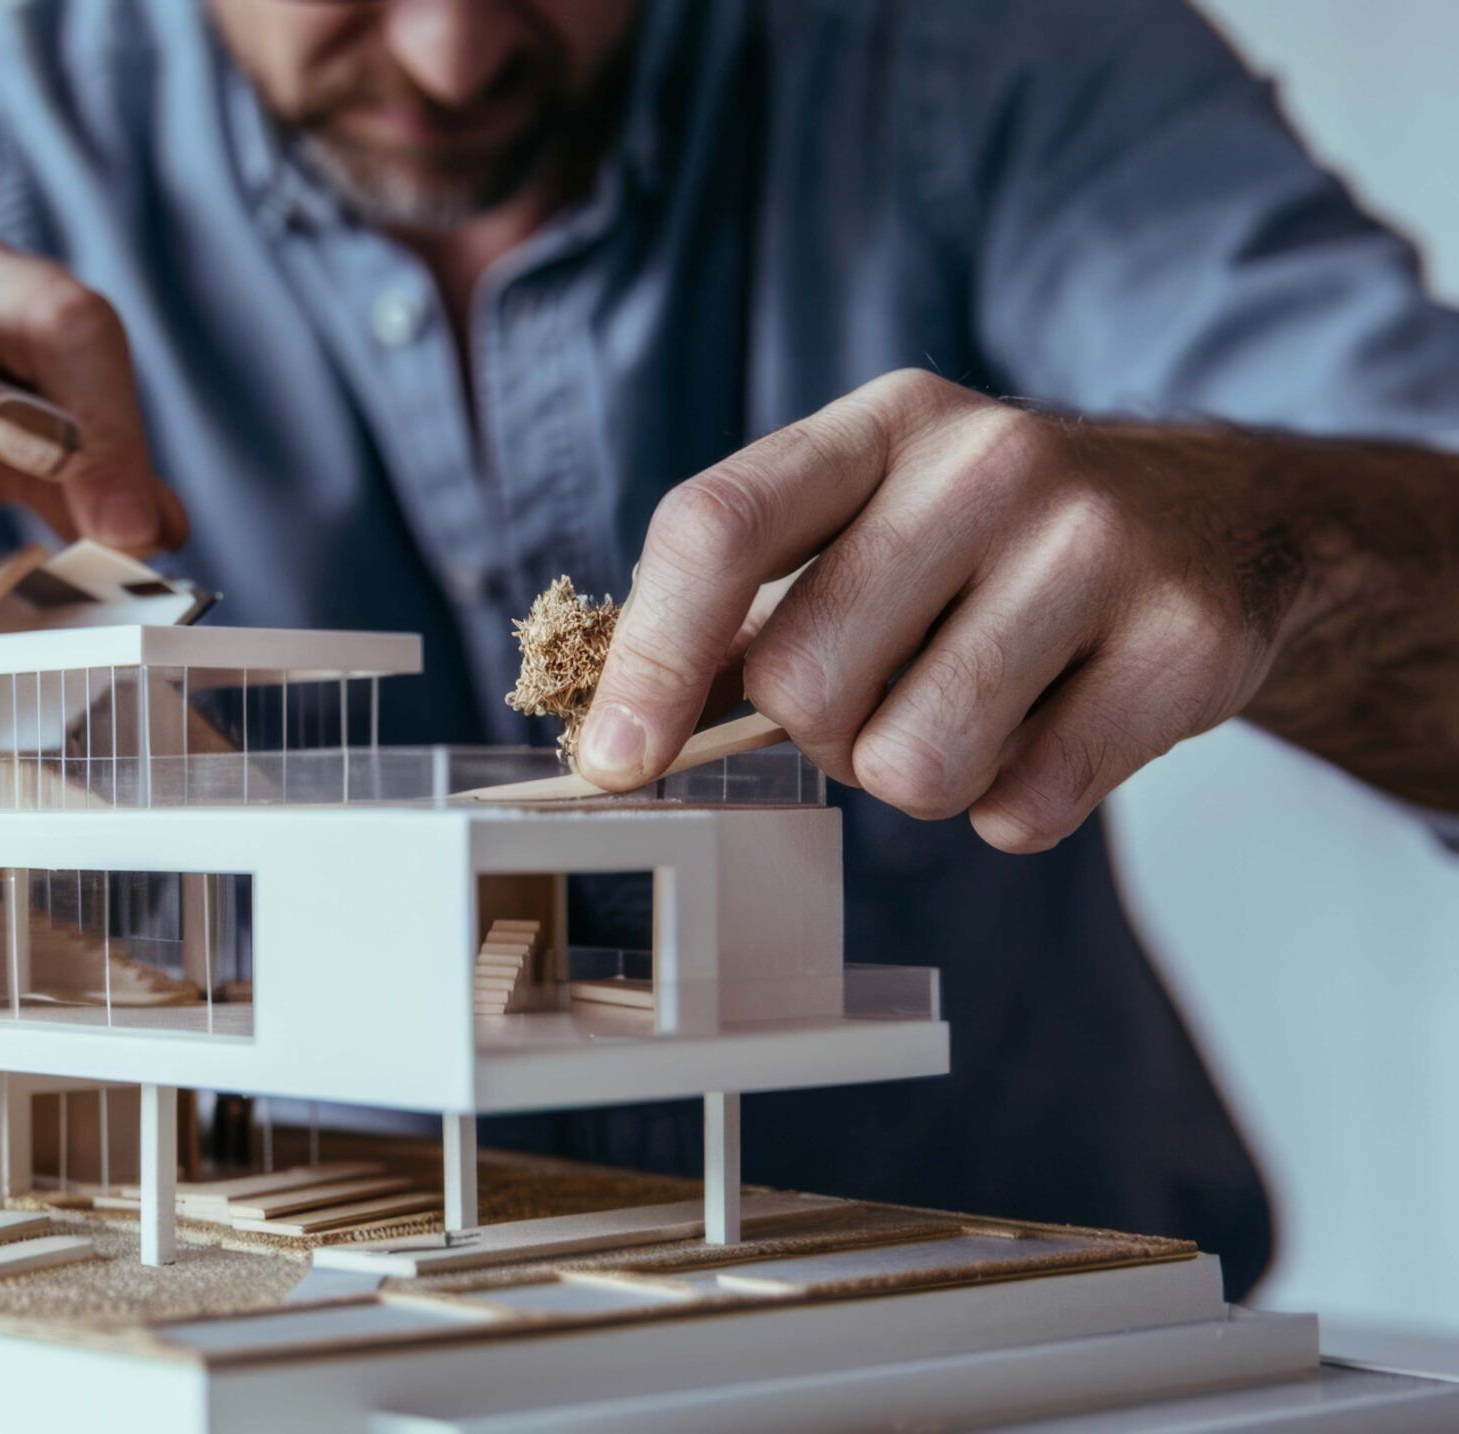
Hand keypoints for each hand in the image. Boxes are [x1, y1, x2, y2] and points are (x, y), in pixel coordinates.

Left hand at [580, 369, 1311, 851]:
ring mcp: (1097, 546)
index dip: (649, 658)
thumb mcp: (869, 519)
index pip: (717, 528)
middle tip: (885, 694)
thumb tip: (616, 735)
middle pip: (804, 681)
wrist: (1226, 518)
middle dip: (820, 732)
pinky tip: (1054, 726)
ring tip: (973, 708)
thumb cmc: (991, 542)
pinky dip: (1015, 806)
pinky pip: (1024, 808)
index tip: (614, 762)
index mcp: (882, 423)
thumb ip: (743, 608)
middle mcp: (988, 461)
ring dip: (918, 778)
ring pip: (912, 762)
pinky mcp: (1184, 643)